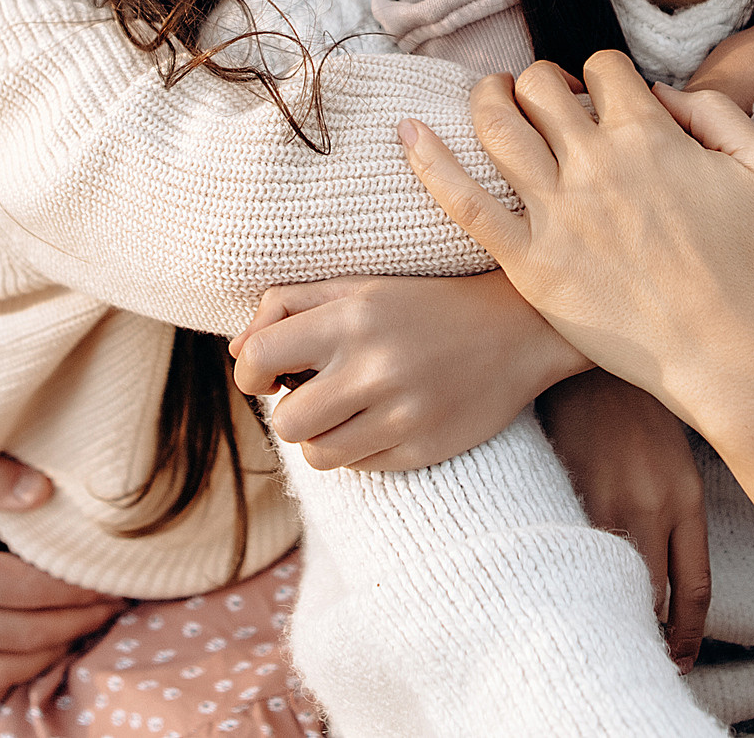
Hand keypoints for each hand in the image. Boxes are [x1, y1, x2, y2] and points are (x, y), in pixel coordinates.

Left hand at [228, 272, 589, 469]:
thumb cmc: (423, 304)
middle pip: (284, 422)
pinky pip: (359, 468)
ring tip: (349, 410)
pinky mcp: (422, 449)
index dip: (250, 373)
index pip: (257, 360)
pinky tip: (385, 420)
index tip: (269, 374)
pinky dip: (360, 450)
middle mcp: (372, 368)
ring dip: (322, 436)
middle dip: (291, 411)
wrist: (516, 329)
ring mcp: (400, 414)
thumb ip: (288, 305)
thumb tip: (237, 353)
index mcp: (350, 318)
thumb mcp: (358, 286)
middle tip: (317, 393)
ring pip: (316, 455)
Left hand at [400, 55, 753, 429]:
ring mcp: (557, 213)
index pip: (602, 69)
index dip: (600, 76)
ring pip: (497, 127)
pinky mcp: (530, 263)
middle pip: (540, 87)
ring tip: (490, 100)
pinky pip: (465, 202)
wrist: (732, 355)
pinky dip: (431, 162)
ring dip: (487, 99)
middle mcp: (596, 163)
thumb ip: (718, 113)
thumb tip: (661, 95)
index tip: (601, 100)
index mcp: (649, 134)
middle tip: (540, 102)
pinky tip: (409, 134)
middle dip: (538, 82)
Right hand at [540, 370, 709, 669]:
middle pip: (654, 598)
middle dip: (648, 632)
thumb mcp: (673, 453)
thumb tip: (663, 569)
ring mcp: (607, 501)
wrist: (587, 357)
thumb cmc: (632, 402)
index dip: (690, 633)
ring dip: (608, 606)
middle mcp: (653, 506)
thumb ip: (674, 507)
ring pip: (612, 581)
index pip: (696, 589)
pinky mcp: (567, 492)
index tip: (681, 655)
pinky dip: (574, 574)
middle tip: (640, 652)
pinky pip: (574, 553)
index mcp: (686, 497)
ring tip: (602, 620)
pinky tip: (567, 579)